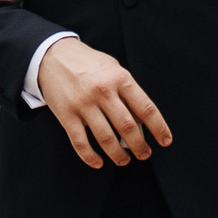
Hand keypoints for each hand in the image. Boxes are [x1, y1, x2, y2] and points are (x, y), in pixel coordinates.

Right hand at [36, 38, 171, 167]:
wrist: (52, 55)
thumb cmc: (87, 62)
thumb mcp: (113, 68)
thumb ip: (127, 91)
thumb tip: (141, 119)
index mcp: (119, 79)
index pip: (145, 108)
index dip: (159, 128)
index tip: (165, 141)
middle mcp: (103, 92)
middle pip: (127, 127)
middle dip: (140, 146)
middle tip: (144, 154)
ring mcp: (84, 104)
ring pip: (106, 138)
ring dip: (118, 155)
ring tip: (124, 161)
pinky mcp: (66, 114)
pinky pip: (80, 142)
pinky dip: (90, 157)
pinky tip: (98, 162)